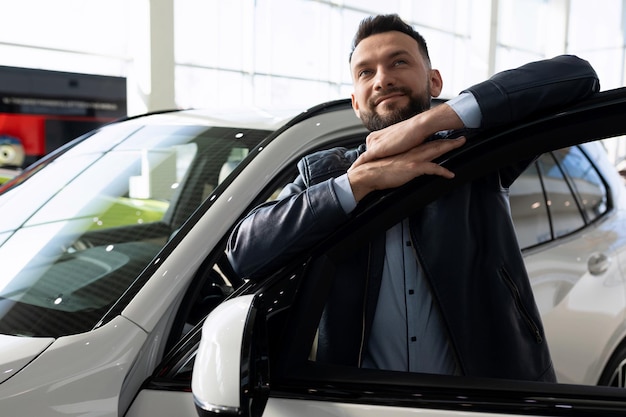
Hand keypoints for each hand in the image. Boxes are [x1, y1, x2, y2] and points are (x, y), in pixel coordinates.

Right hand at [347, 136, 465, 201]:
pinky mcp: (413, 167)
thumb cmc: (375, 171)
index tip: (445, 136)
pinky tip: (451, 174)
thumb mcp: (387, 163)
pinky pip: (432, 168)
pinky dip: (443, 171)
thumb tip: (400, 164)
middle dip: (448, 139)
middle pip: (433, 143)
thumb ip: (396, 161)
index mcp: (406, 151)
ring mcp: (413, 158)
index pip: (424, 142)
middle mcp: (411, 152)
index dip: (436, 139)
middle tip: (461, 136)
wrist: (367, 174)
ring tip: (460, 143)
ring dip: (449, 146)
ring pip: (435, 149)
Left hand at [351, 103, 463, 168]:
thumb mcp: (400, 141)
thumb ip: (393, 148)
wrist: (418, 128)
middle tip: (357, 174)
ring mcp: (373, 143)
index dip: (369, 161)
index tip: (364, 169)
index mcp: (376, 135)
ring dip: (357, 167)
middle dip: (362, 165)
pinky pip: (362, 160)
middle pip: (366, 156)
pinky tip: (352, 173)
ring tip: (352, 175)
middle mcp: (372, 138)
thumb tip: (395, 155)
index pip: (370, 152)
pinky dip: (356, 166)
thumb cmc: (413, 134)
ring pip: (362, 159)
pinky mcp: (376, 149)